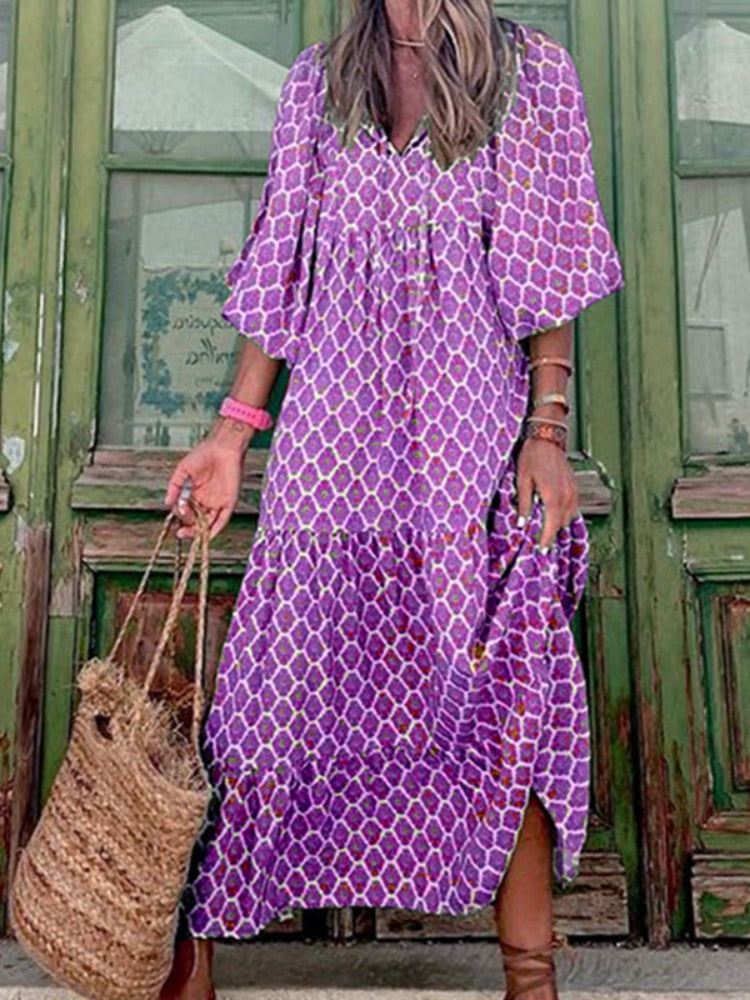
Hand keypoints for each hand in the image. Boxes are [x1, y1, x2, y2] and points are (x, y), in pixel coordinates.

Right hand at [164, 423, 251, 538]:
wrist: (222, 447)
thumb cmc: (203, 455)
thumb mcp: (183, 471)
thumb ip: (174, 487)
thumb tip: (167, 503)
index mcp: (194, 494)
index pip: (185, 512)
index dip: (180, 516)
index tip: (175, 513)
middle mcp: (206, 501)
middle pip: (196, 521)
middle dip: (187, 528)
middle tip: (180, 531)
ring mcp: (217, 503)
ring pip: (207, 524)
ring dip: (197, 532)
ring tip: (186, 533)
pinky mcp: (229, 503)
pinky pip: (222, 520)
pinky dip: (213, 530)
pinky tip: (204, 535)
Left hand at [516, 438, 578, 550]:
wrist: (547, 438)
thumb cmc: (532, 457)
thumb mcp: (522, 481)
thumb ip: (524, 503)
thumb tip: (522, 523)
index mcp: (552, 495)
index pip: (552, 525)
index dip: (547, 540)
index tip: (542, 550)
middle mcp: (566, 495)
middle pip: (561, 523)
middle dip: (552, 535)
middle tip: (543, 546)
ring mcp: (572, 490)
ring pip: (569, 516)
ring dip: (559, 525)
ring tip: (548, 533)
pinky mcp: (574, 486)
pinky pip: (573, 507)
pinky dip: (565, 515)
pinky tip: (557, 517)